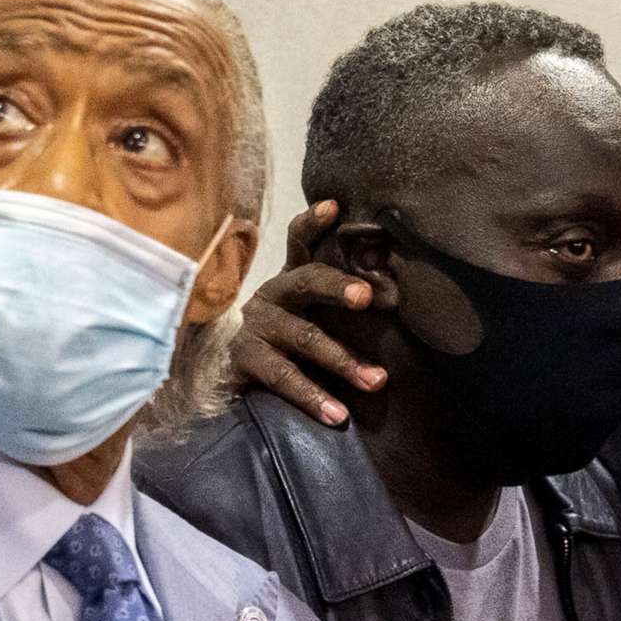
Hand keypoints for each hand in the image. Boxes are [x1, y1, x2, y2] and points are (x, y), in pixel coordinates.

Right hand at [223, 199, 390, 425]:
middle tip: (367, 297)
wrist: (223, 373)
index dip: (314, 222)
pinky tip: (337, 414)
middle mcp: (273, 294)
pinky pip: (283, 378)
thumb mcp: (308, 311)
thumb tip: (397, 292)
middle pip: (306, 281)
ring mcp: (258, 326)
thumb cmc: (284, 339)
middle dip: (337, 287)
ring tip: (376, 381)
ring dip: (343, 361)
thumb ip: (337, 299)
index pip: (301, 240)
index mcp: (292, 277)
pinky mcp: (246, 359)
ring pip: (304, 338)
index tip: (335, 206)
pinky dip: (313, 397)